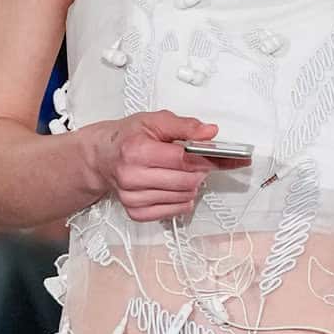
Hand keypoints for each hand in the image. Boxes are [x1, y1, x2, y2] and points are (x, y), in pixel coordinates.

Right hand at [92, 109, 225, 220]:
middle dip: (200, 170)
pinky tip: (173, 186)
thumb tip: (209, 133)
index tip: (232, 157)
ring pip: (184, 197)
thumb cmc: (127, 138)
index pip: (184, 159)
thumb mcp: (153, 121)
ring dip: (191, 184)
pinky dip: (181, 199)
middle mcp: (132, 176)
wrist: (101, 157)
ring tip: (179, 171)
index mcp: (136, 151)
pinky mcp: (136, 212)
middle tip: (198, 161)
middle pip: (187, 181)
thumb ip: (184, 126)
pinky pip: (175, 211)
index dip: (211, 157)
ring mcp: (133, 198)